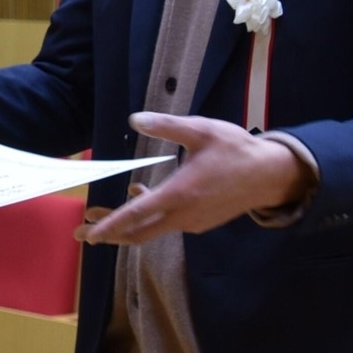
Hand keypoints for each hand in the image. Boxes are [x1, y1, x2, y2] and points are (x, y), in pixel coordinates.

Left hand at [82, 113, 308, 244]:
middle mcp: (184, 215)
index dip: (111, 224)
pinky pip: (167, 224)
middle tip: (81, 232)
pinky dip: (148, 216)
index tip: (90, 233)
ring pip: (151, 230)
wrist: (271, 175)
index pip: (137, 214)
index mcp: (180, 194)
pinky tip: (141, 193)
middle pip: (138, 233)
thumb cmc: (236, 150)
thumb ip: (167, 126)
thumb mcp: (201, 130)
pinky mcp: (200, 223)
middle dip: (107, 233)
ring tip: (100, 215)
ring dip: (126, 224)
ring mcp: (193, 223)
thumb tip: (135, 119)